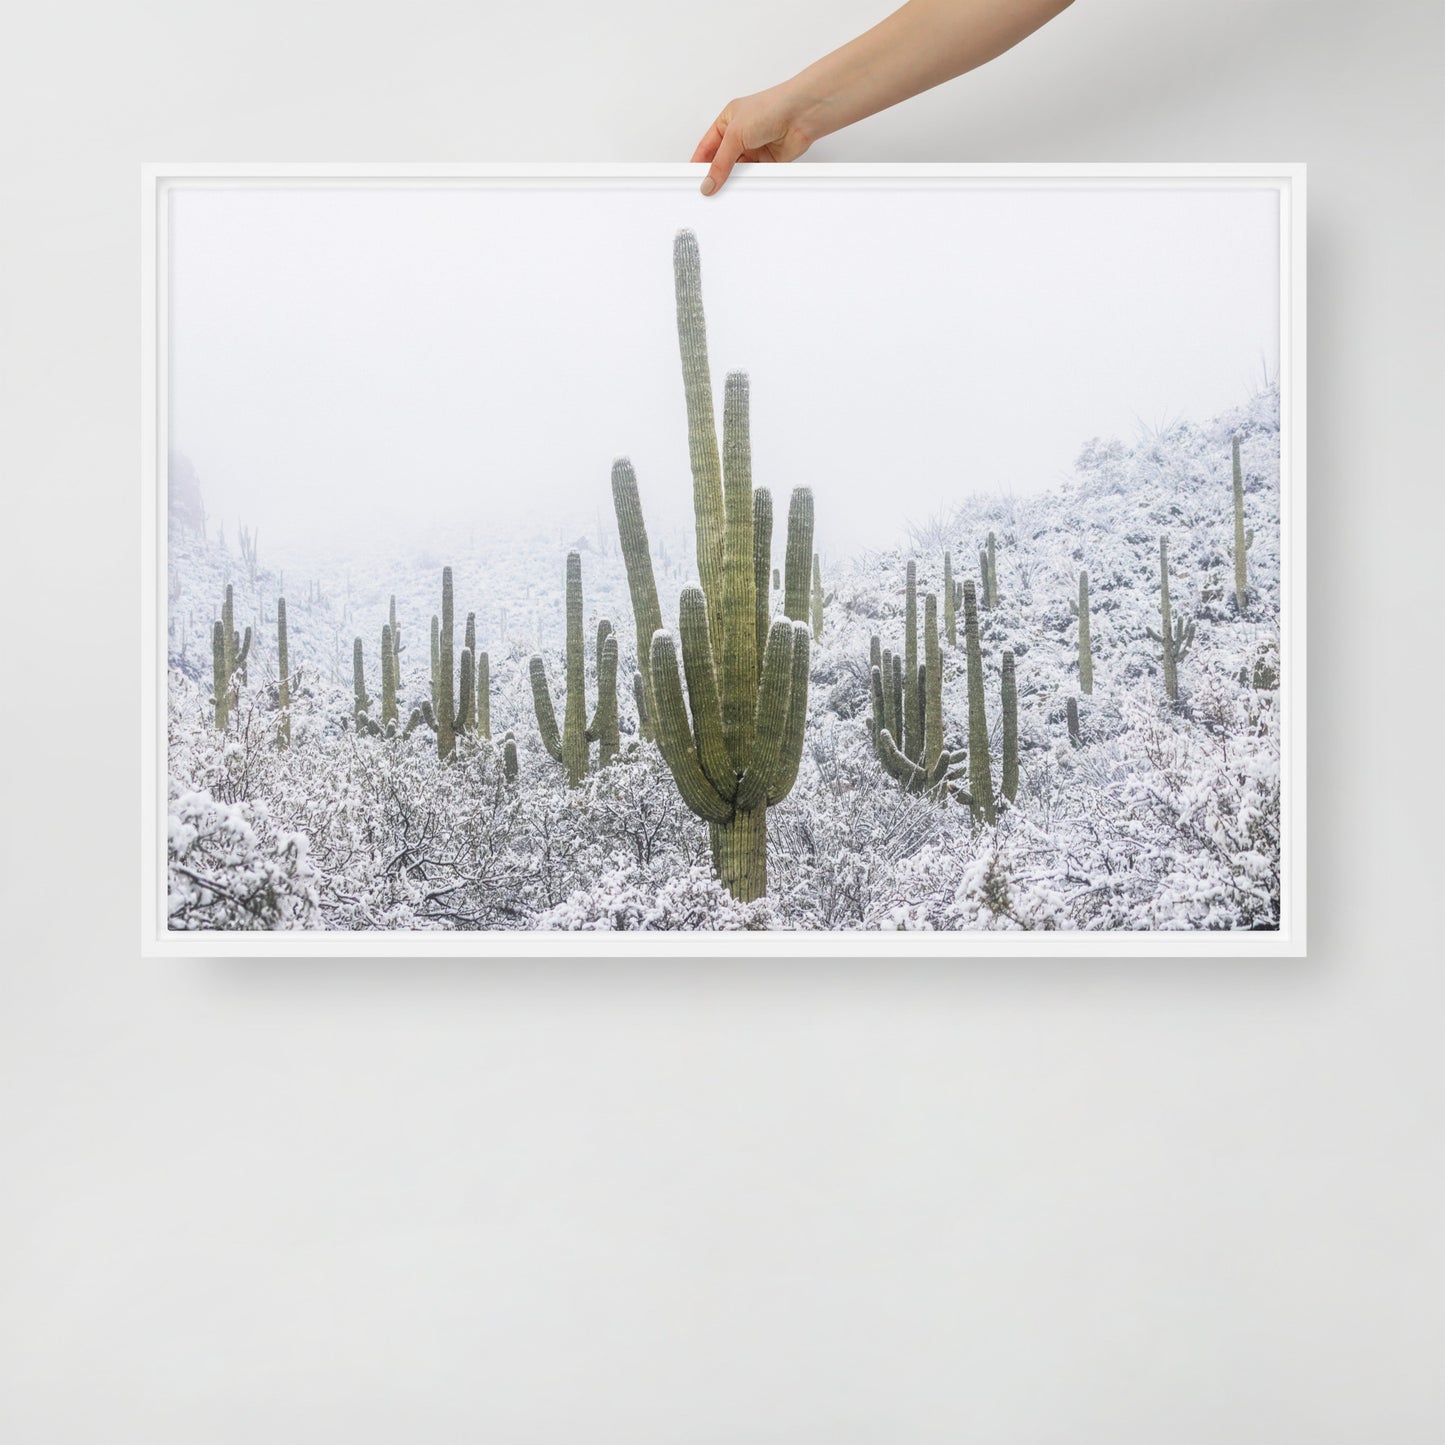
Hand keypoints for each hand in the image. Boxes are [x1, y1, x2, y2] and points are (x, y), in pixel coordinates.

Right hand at [691, 88, 815, 196]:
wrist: (800, 115)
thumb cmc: (771, 108)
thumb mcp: (735, 134)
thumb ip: (720, 162)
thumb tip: (709, 180)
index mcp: (727, 121)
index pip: (707, 146)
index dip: (698, 163)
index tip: (693, 179)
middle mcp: (740, 135)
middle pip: (721, 161)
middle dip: (715, 174)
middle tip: (707, 188)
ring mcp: (753, 149)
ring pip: (737, 171)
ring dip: (732, 179)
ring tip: (725, 187)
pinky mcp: (767, 162)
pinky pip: (752, 177)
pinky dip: (748, 182)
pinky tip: (743, 185)